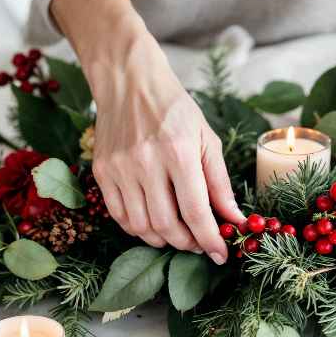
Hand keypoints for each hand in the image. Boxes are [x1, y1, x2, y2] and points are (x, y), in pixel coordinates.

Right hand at [90, 56, 243, 263]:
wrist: (130, 82)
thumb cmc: (175, 110)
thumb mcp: (207, 139)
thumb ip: (220, 183)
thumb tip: (233, 219)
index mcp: (178, 153)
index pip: (195, 211)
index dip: (210, 239)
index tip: (220, 255)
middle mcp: (146, 163)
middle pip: (166, 225)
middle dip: (187, 244)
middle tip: (199, 245)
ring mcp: (119, 169)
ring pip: (141, 227)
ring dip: (163, 240)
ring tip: (177, 236)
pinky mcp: (102, 172)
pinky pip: (119, 216)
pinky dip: (138, 229)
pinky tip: (153, 224)